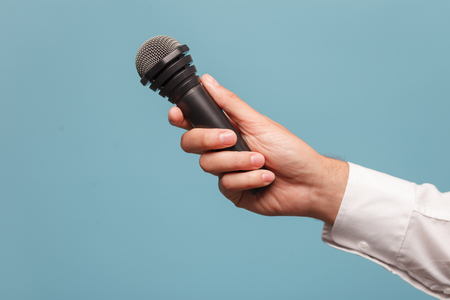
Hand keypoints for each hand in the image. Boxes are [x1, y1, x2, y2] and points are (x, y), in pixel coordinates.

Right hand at [168, 74, 348, 223]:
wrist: (308, 182)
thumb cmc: (289, 150)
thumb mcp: (258, 122)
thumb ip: (229, 103)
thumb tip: (206, 80)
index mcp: (226, 130)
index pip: (193, 123)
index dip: (180, 118)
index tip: (177, 114)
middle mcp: (222, 151)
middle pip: (191, 144)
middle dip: (209, 139)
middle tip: (231, 137)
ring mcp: (226, 172)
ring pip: (209, 165)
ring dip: (238, 161)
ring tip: (262, 161)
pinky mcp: (233, 192)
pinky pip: (226, 184)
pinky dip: (249, 179)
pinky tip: (266, 178)